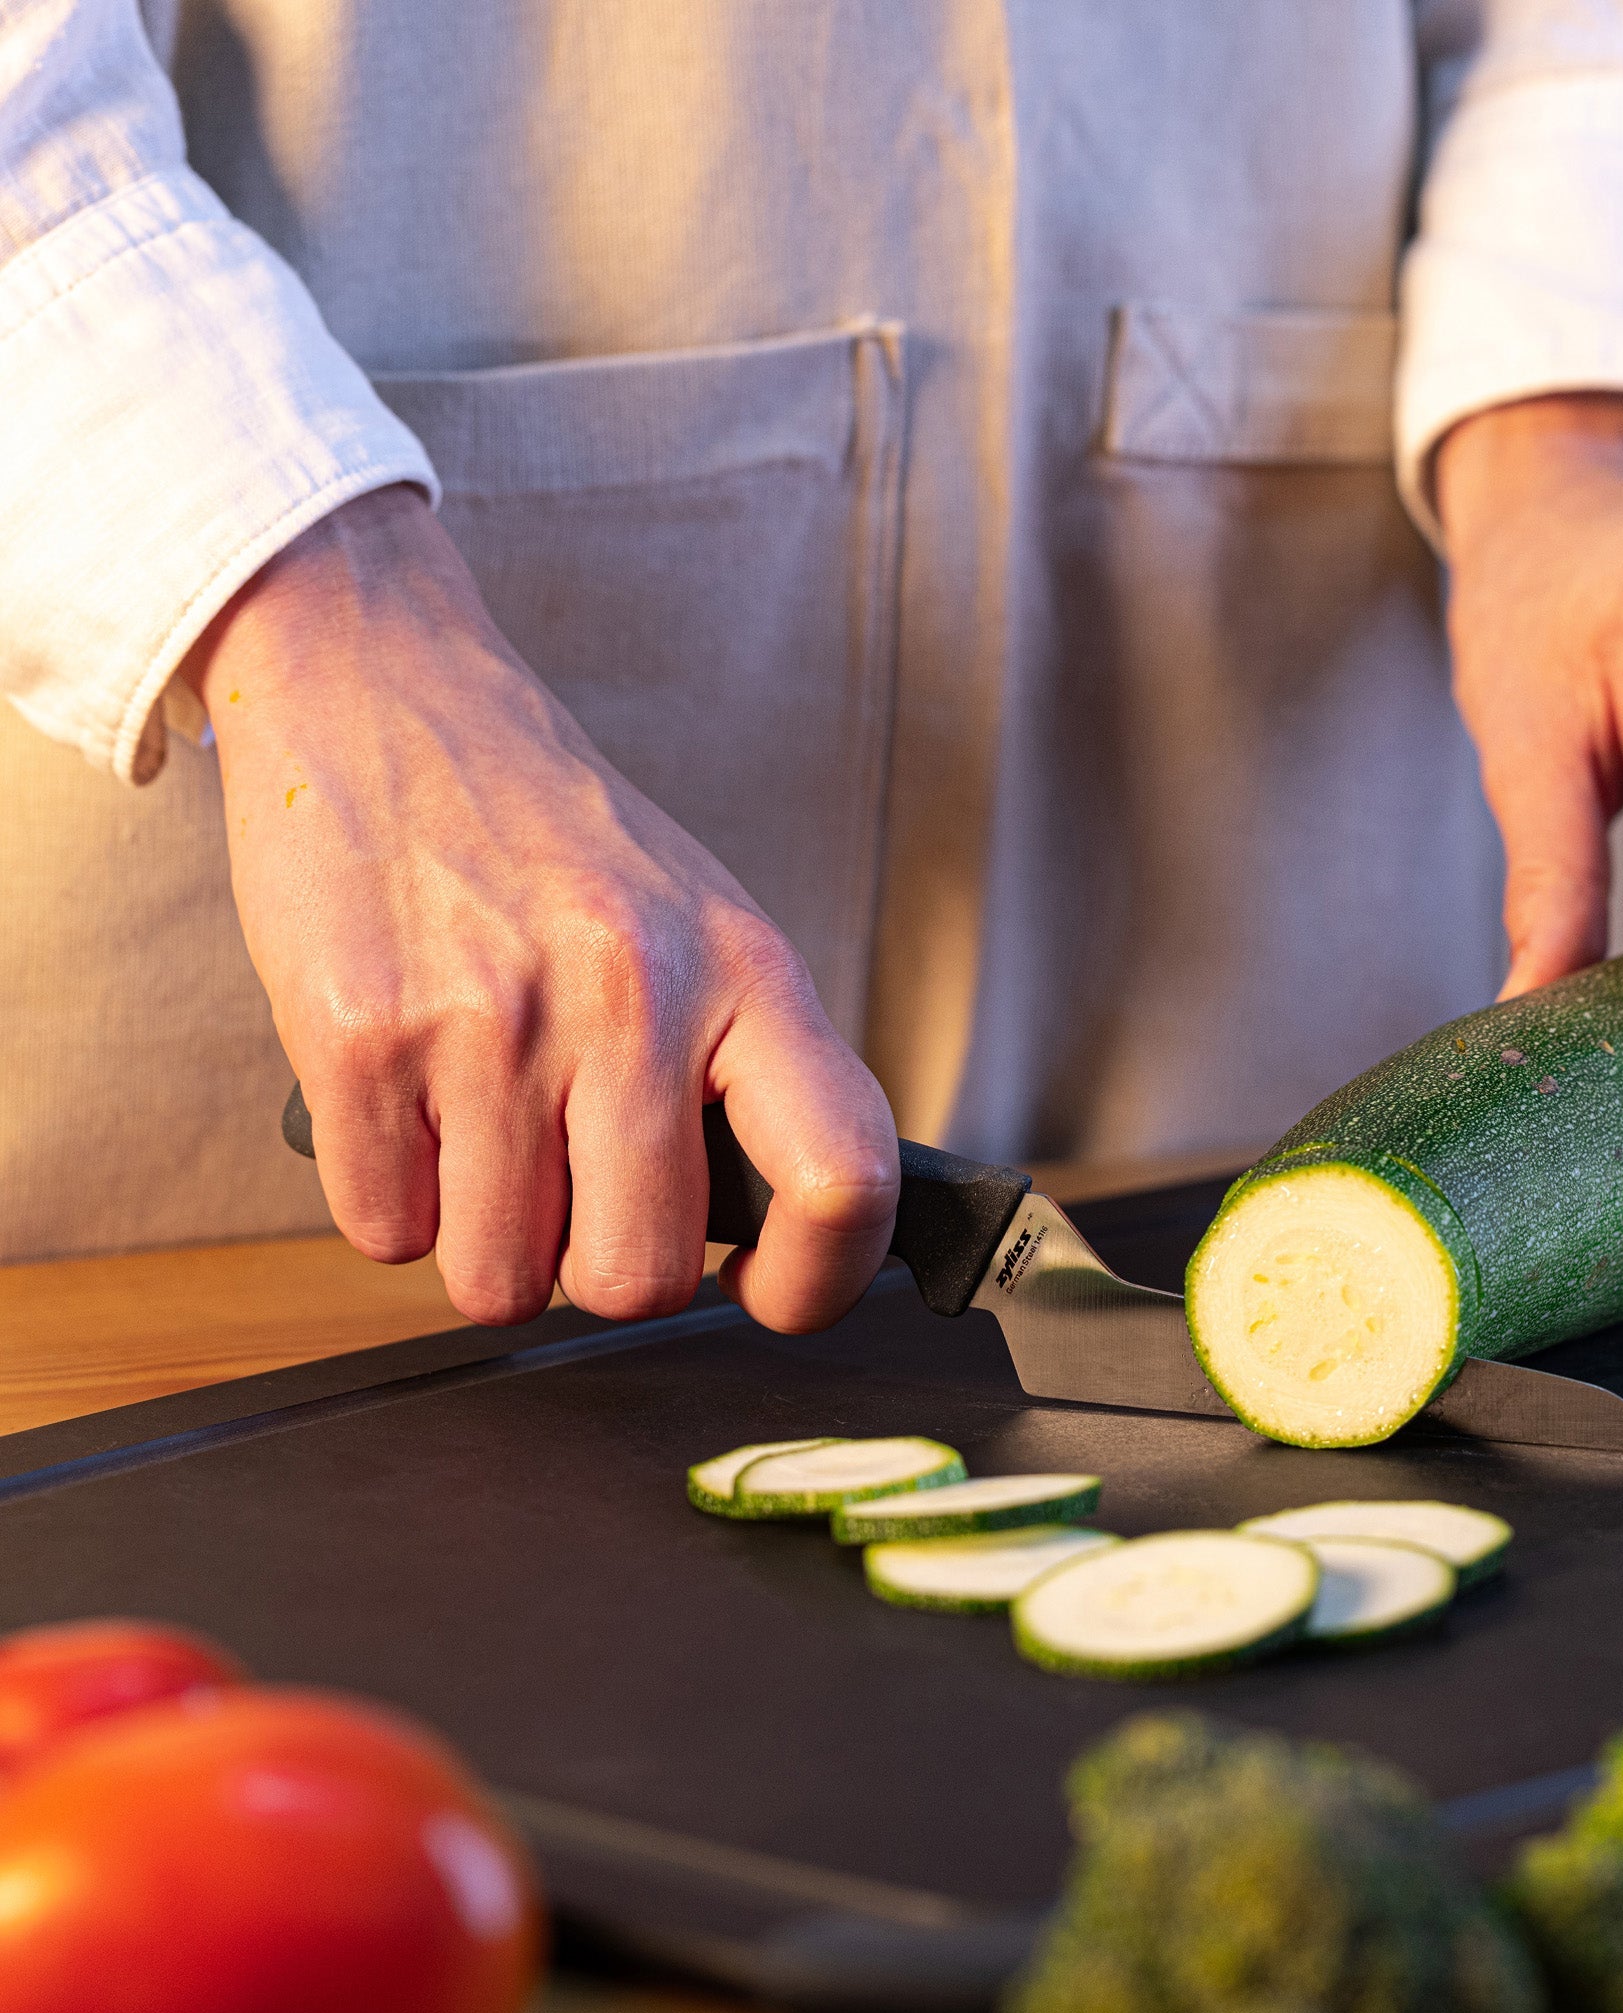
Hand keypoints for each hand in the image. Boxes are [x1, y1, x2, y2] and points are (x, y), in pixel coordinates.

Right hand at [187, 486, 898, 1325]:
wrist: (390, 691)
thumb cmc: (556, 839)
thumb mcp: (703, 924)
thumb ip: (746, 1069)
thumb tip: (761, 1241)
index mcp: (748, 973)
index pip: (843, 1177)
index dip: (816, 1280)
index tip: (765, 1291)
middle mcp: (635, 997)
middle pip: (636, 1280)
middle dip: (595, 1267)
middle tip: (572, 1191)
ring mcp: (493, 1021)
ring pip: (499, 1281)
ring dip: (483, 1241)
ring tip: (479, 1131)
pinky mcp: (359, 1035)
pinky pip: (384, 1236)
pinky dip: (391, 1200)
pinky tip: (406, 1106)